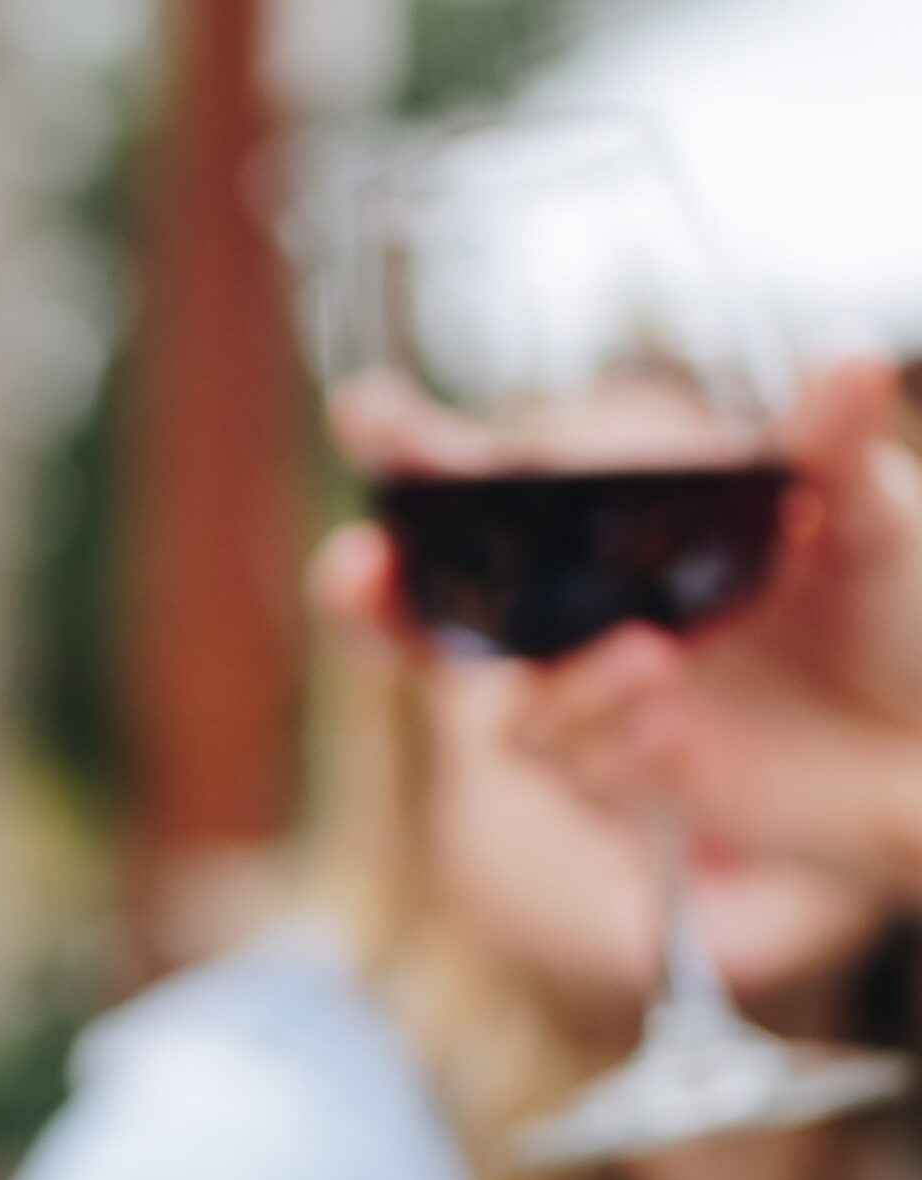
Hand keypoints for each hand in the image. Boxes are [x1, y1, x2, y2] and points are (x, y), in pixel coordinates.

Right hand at [324, 358, 921, 886]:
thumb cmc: (907, 620)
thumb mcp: (875, 520)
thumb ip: (833, 452)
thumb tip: (847, 358)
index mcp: (625, 531)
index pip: (494, 487)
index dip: (417, 450)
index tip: (365, 410)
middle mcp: (591, 614)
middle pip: (436, 618)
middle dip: (371, 598)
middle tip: (355, 568)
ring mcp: (601, 699)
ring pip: (515, 711)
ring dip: (567, 687)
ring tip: (653, 664)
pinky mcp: (629, 779)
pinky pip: (577, 770)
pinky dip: (615, 745)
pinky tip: (674, 732)